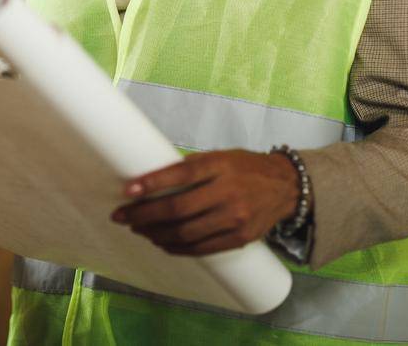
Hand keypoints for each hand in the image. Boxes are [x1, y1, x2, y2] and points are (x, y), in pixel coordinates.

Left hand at [110, 150, 300, 256]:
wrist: (286, 187)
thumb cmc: (245, 168)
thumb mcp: (219, 157)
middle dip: (144, 215)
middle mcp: (228, 192)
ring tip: (138, 229)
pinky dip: (176, 248)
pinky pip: (201, 249)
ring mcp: (235, 219)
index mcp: (221, 166)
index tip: (128, 190)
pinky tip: (161, 242)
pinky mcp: (239, 238)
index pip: (182, 173)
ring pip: (186, 233)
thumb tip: (151, 180)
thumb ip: (191, 167)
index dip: (152, 183)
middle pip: (178, 209)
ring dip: (155, 234)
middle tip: (122, 216)